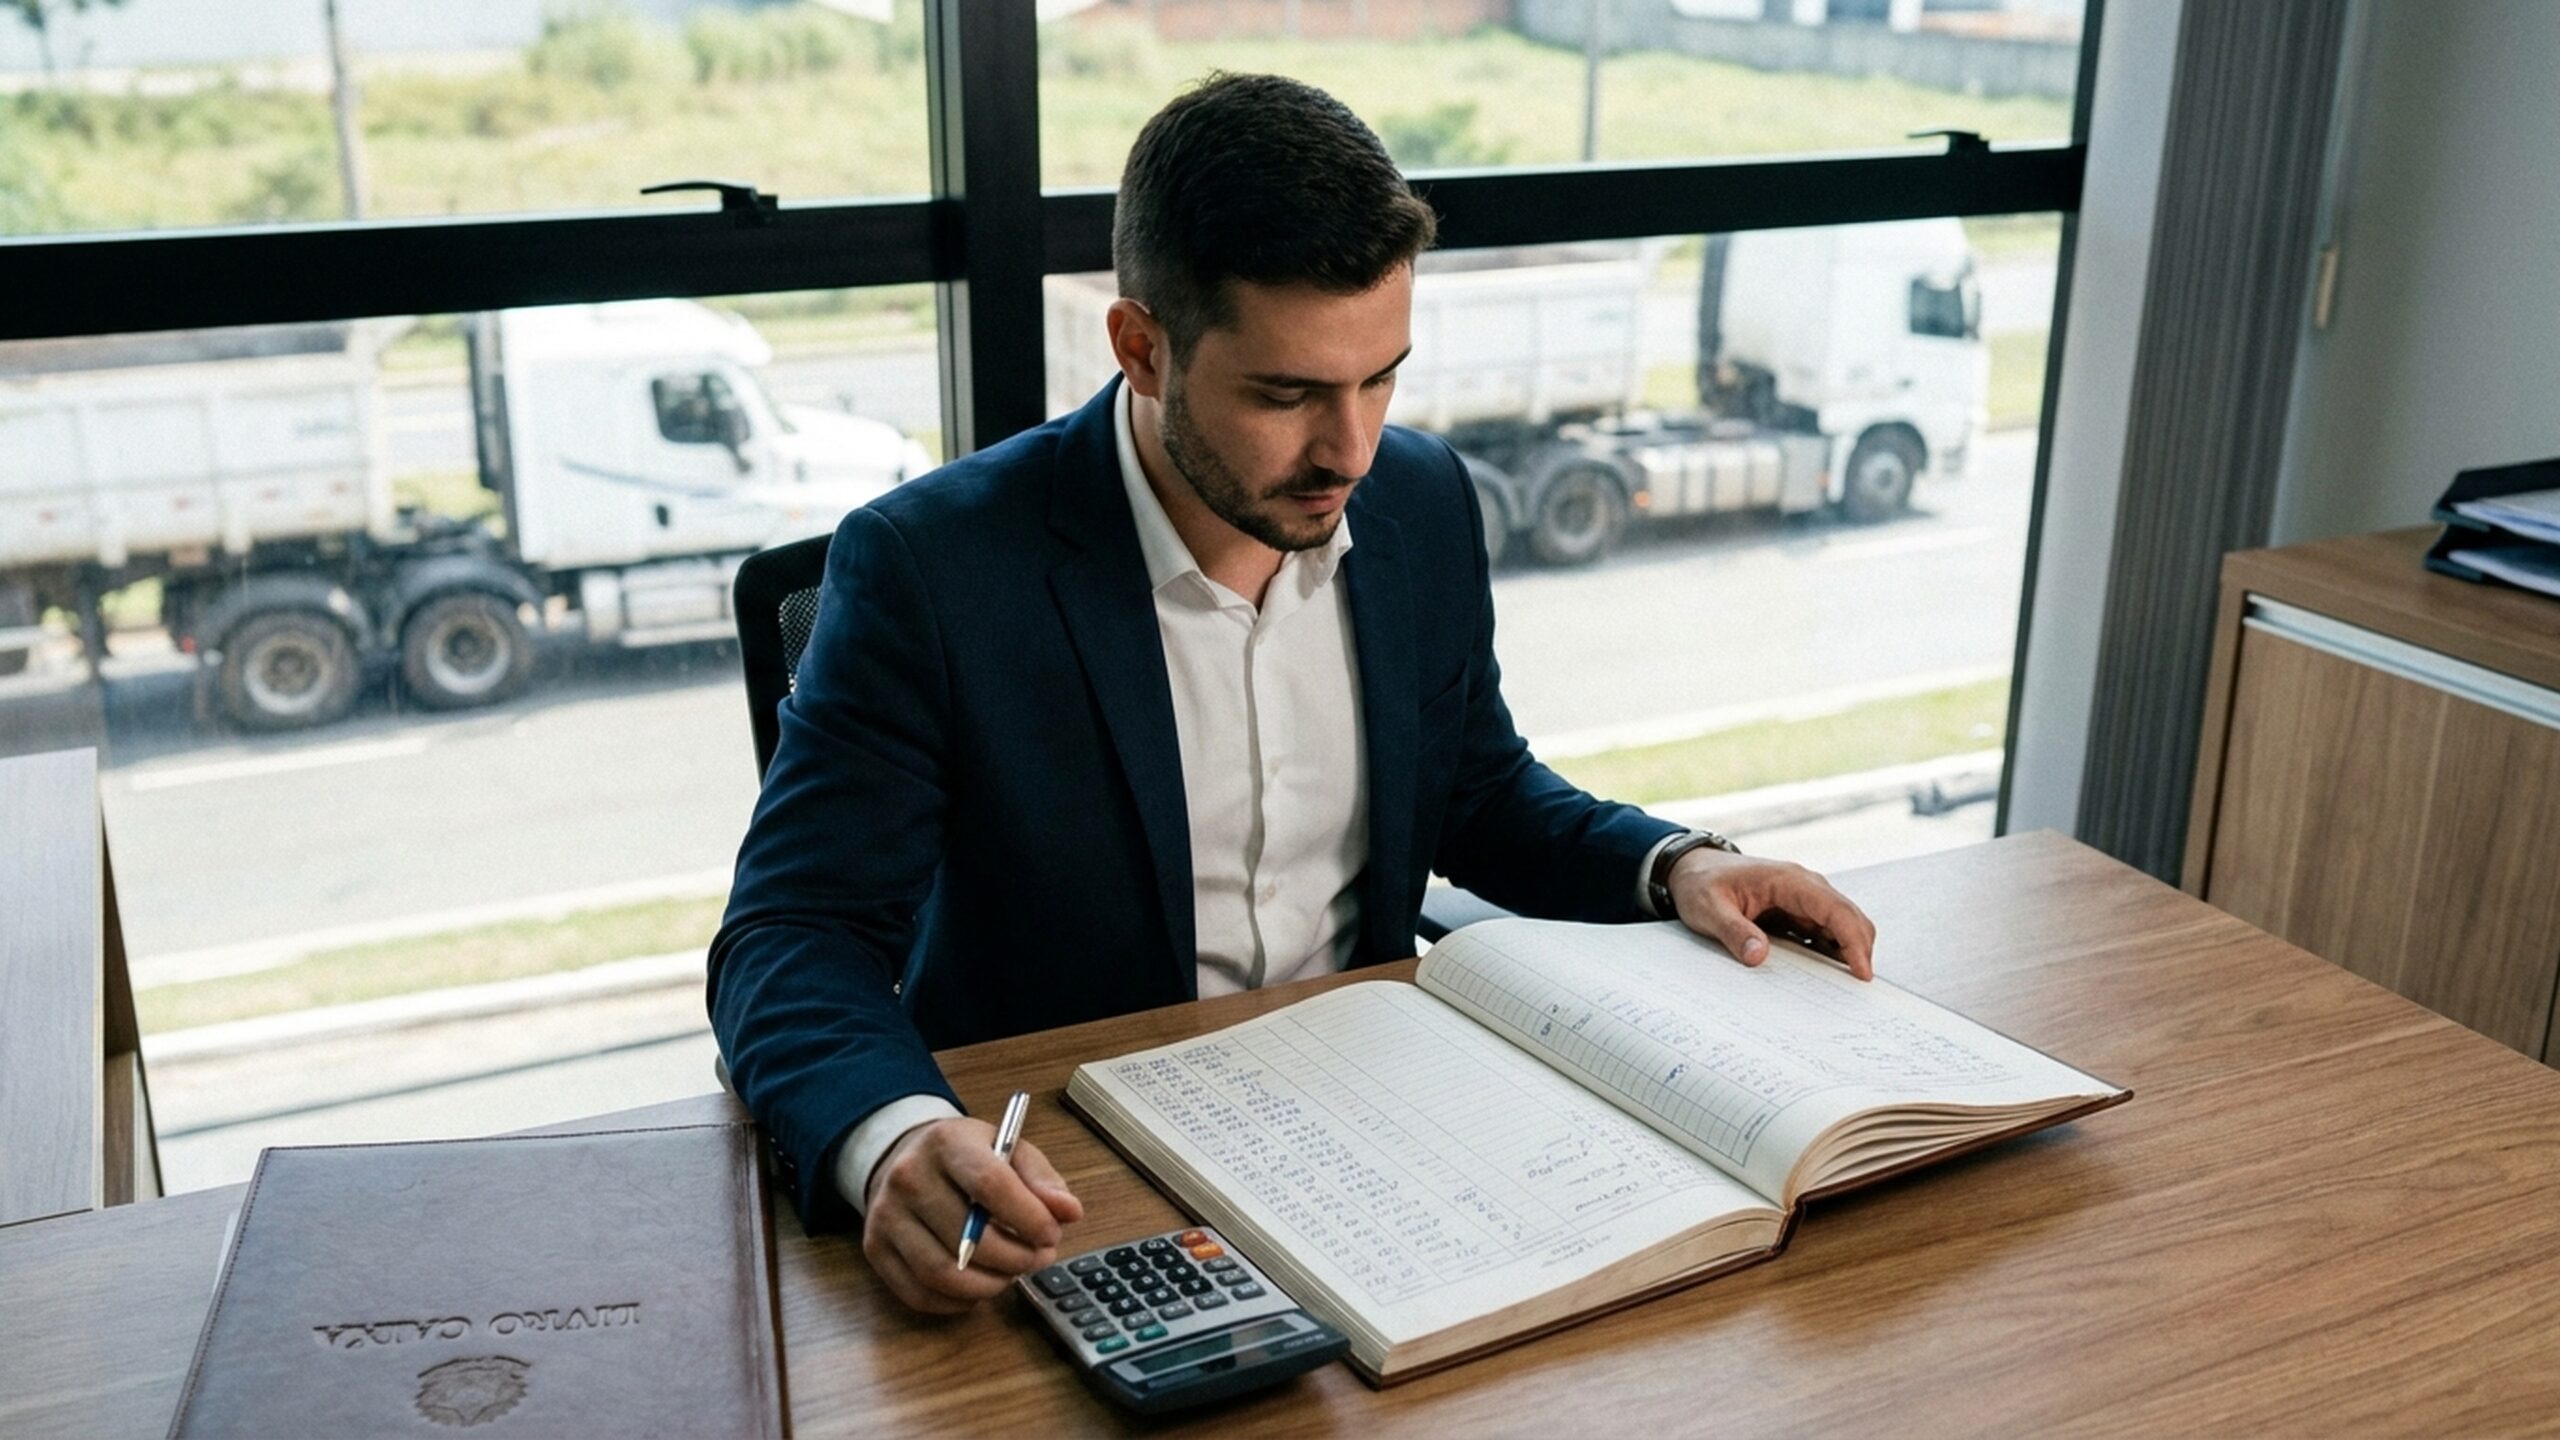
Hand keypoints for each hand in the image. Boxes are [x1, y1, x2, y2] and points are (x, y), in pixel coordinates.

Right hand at [861, 1116, 1083, 1314]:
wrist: (902, 1158)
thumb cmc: (965, 1158)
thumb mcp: (1008, 1150)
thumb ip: (1042, 1179)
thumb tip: (1068, 1212)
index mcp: (946, 1143)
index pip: (990, 1185)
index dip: (1028, 1218)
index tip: (1051, 1235)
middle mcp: (908, 1177)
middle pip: (967, 1237)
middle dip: (1015, 1259)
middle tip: (1039, 1258)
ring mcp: (886, 1216)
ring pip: (942, 1273)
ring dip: (989, 1285)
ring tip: (1011, 1273)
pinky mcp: (875, 1249)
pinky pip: (919, 1294)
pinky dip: (958, 1301)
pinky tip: (979, 1285)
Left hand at [1665, 847, 1876, 980]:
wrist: (1692, 869)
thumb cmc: (1700, 884)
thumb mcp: (1708, 909)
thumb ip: (1733, 931)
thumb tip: (1759, 957)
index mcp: (1787, 881)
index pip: (1835, 909)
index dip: (1853, 941)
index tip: (1862, 973)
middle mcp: (1804, 886)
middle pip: (1849, 918)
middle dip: (1859, 951)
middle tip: (1857, 990)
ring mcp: (1803, 899)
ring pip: (1841, 925)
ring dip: (1847, 953)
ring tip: (1843, 988)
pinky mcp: (1797, 911)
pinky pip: (1824, 932)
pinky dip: (1830, 952)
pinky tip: (1823, 976)